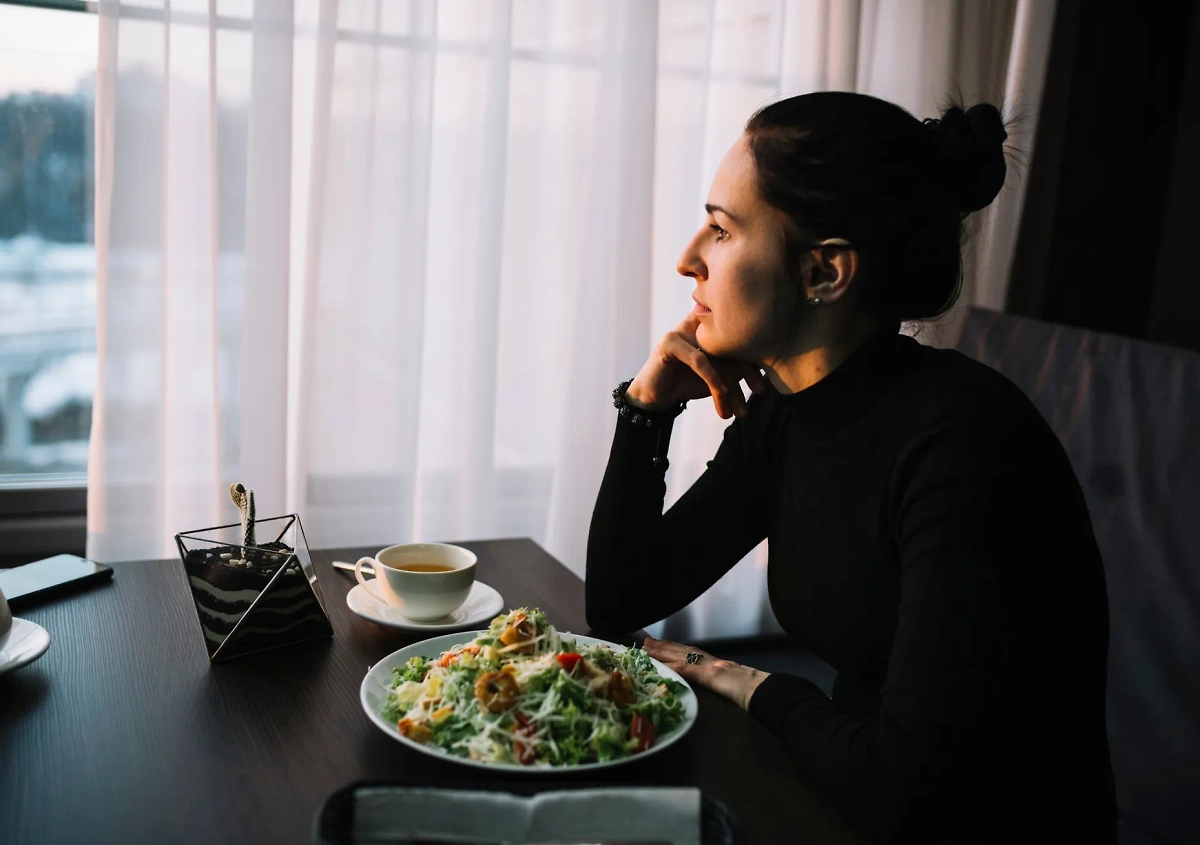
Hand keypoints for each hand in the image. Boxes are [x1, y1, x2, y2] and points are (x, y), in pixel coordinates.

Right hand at [625, 314, 769, 419]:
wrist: (655, 397)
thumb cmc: (687, 383)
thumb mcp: (718, 376)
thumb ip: (736, 368)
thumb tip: (766, 374)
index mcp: (712, 327)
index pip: (740, 338)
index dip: (755, 362)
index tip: (763, 387)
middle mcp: (699, 322)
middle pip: (732, 343)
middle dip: (748, 371)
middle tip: (759, 392)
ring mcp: (683, 329)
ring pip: (718, 354)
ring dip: (731, 385)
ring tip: (739, 408)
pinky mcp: (670, 342)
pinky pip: (699, 360)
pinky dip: (713, 379)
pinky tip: (722, 395)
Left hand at [641, 635, 768, 711]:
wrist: (762, 689)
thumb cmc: (751, 690)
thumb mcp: (731, 682)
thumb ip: (719, 679)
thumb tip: (711, 682)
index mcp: (714, 662)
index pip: (689, 652)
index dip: (673, 648)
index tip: (658, 644)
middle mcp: (710, 660)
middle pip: (682, 650)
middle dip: (663, 646)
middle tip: (645, 641)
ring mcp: (709, 665)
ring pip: (681, 655)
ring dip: (662, 651)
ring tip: (647, 648)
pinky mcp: (710, 675)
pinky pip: (690, 669)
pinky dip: (675, 665)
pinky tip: (663, 664)